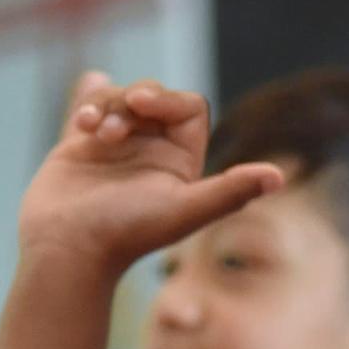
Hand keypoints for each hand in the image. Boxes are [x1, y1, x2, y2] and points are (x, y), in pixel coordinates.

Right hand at [19, 72, 283, 274]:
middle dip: (133, 100)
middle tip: (113, 129)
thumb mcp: (186, 210)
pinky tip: (83, 124)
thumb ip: (232, 191)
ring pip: (120, 99)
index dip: (169, 99)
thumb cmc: (129, 232)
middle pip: (154, 97)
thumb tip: (279, 178)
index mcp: (182, 160)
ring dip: (107, 105)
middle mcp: (152, 150)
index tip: (142, 105)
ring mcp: (116, 146)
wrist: (69, 251)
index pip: (189, 107)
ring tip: (93, 130)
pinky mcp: (81, 146)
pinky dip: (87, 106)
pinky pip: (90, 108)